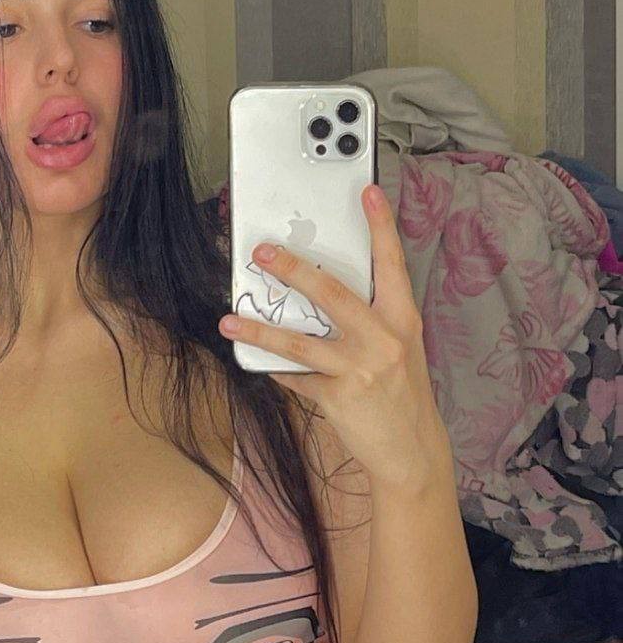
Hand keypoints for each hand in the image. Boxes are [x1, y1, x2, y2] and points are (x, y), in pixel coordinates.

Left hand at [218, 184, 451, 490]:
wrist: (411, 450)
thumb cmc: (402, 394)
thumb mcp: (399, 349)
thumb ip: (371, 320)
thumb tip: (323, 295)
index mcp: (402, 319)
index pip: (392, 263)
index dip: (381, 226)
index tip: (369, 192)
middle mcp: (384, 340)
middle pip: (333, 293)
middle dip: (293, 270)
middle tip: (262, 253)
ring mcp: (360, 369)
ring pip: (300, 342)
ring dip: (260, 331)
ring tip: (229, 321)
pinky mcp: (338, 397)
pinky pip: (296, 378)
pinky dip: (276, 370)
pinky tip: (258, 363)